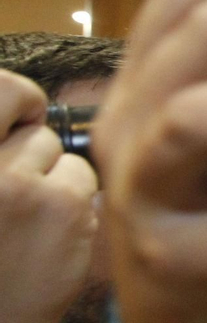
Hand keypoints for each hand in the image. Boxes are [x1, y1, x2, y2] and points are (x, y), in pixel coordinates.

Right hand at [0, 71, 98, 322]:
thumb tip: (25, 103)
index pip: (0, 88)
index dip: (14, 97)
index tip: (20, 113)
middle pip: (26, 120)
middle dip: (30, 140)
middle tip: (24, 178)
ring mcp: (14, 181)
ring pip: (57, 151)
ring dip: (51, 177)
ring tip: (24, 221)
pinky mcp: (59, 204)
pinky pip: (82, 178)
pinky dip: (73, 201)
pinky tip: (48, 235)